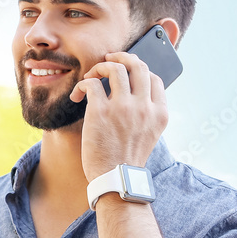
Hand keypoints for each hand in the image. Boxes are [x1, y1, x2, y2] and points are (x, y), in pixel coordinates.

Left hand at [68, 52, 168, 182]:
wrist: (115, 180)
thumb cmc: (126, 159)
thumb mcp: (148, 134)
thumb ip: (145, 113)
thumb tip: (133, 92)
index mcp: (159, 113)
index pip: (154, 78)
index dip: (138, 70)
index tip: (125, 72)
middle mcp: (144, 107)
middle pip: (137, 65)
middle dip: (121, 57)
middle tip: (108, 59)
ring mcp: (123, 107)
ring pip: (115, 68)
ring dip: (99, 67)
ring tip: (90, 76)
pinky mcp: (101, 111)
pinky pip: (91, 84)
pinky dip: (82, 85)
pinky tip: (77, 96)